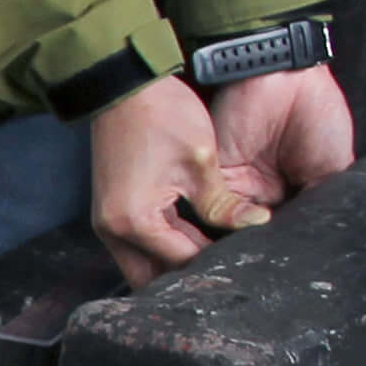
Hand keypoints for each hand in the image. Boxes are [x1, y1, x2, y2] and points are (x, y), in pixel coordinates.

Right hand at [85, 61, 354, 284]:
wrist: (122, 86)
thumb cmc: (160, 116)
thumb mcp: (200, 161)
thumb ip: (224, 204)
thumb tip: (257, 227)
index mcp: (136, 221)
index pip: (182, 261)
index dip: (217, 264)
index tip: (246, 262)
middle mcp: (113, 231)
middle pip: (154, 278)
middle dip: (189, 279)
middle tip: (226, 272)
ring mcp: (107, 224)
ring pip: (144, 266)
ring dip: (174, 266)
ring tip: (214, 258)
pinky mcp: (111, 212)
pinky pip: (138, 247)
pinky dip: (163, 249)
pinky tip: (194, 241)